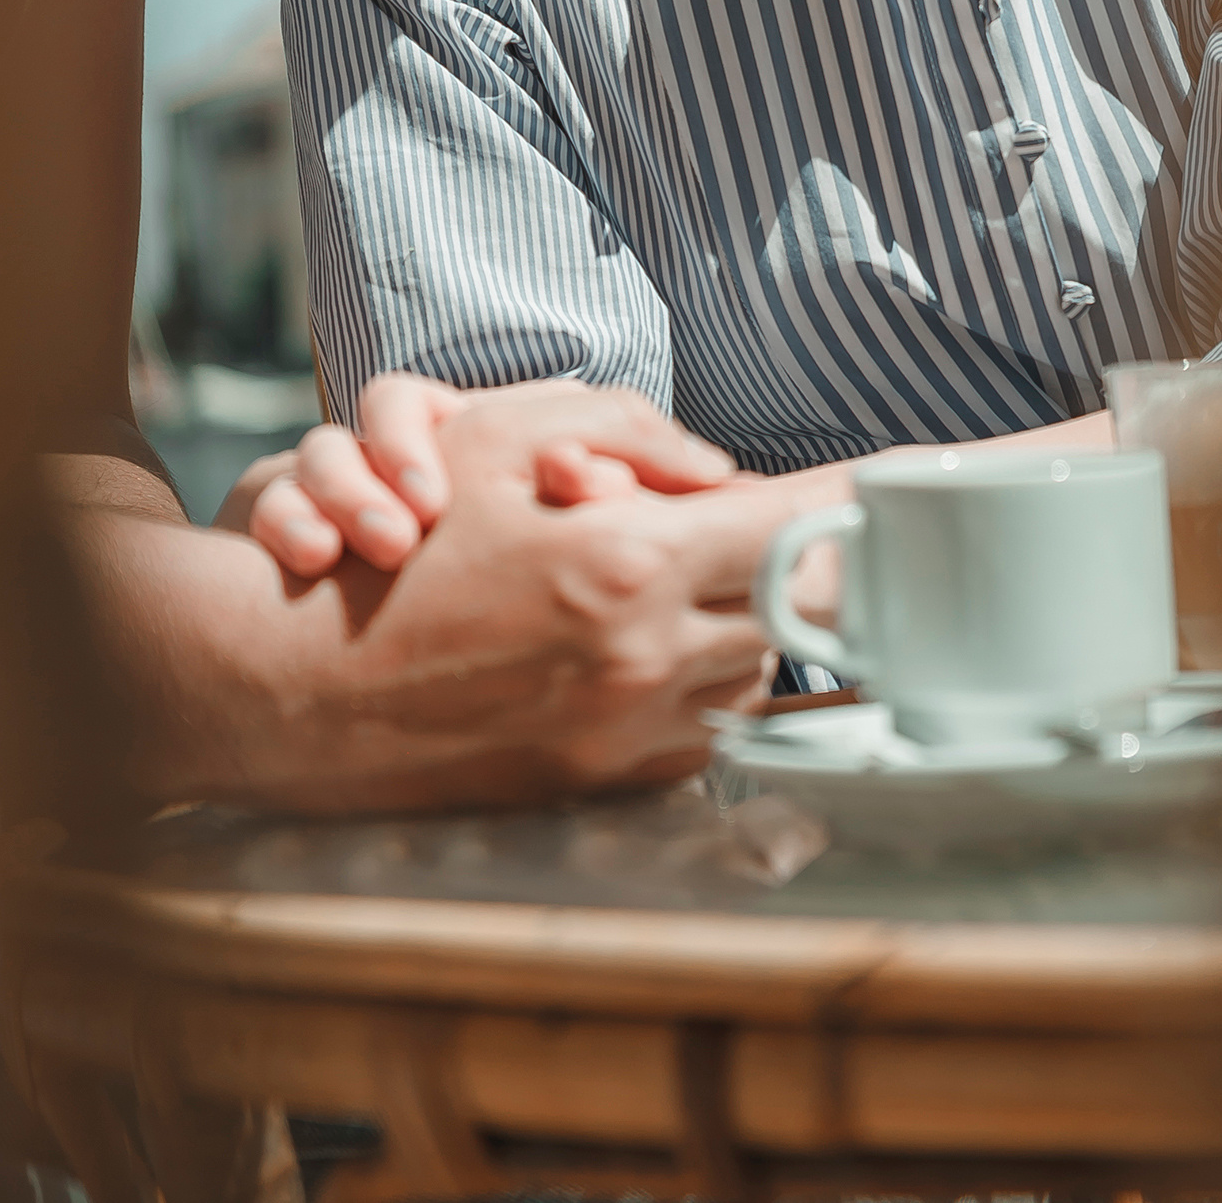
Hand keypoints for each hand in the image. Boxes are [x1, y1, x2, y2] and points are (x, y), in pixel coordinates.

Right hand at [241, 394, 843, 806]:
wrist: (296, 691)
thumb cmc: (390, 550)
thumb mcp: (497, 445)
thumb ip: (626, 434)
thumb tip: (728, 474)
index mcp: (629, 567)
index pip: (799, 529)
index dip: (871, 500)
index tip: (926, 486)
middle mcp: (646, 662)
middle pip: (800, 610)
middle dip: (813, 563)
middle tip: (836, 528)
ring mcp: (629, 736)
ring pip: (753, 672)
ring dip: (750, 622)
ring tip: (707, 578)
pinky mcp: (606, 786)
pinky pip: (700, 729)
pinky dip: (699, 680)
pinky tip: (654, 642)